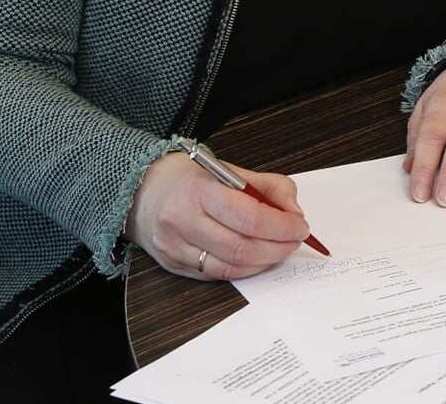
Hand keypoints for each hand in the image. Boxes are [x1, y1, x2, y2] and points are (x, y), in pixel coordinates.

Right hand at [126, 152, 309, 280]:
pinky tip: (256, 258)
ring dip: (264, 261)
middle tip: (295, 240)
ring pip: (231, 267)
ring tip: (280, 249)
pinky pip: (218, 275)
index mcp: (199, 191)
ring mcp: (175, 247)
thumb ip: (270, 187)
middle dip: (278, 247)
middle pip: (241, 247)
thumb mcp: (231, 170)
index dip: (282, 226)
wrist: (144, 192)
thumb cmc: (191, 180)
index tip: (300, 226)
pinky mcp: (174, 265)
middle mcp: (182, 221)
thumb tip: (294, 213)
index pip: (249, 216)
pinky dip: (244, 269)